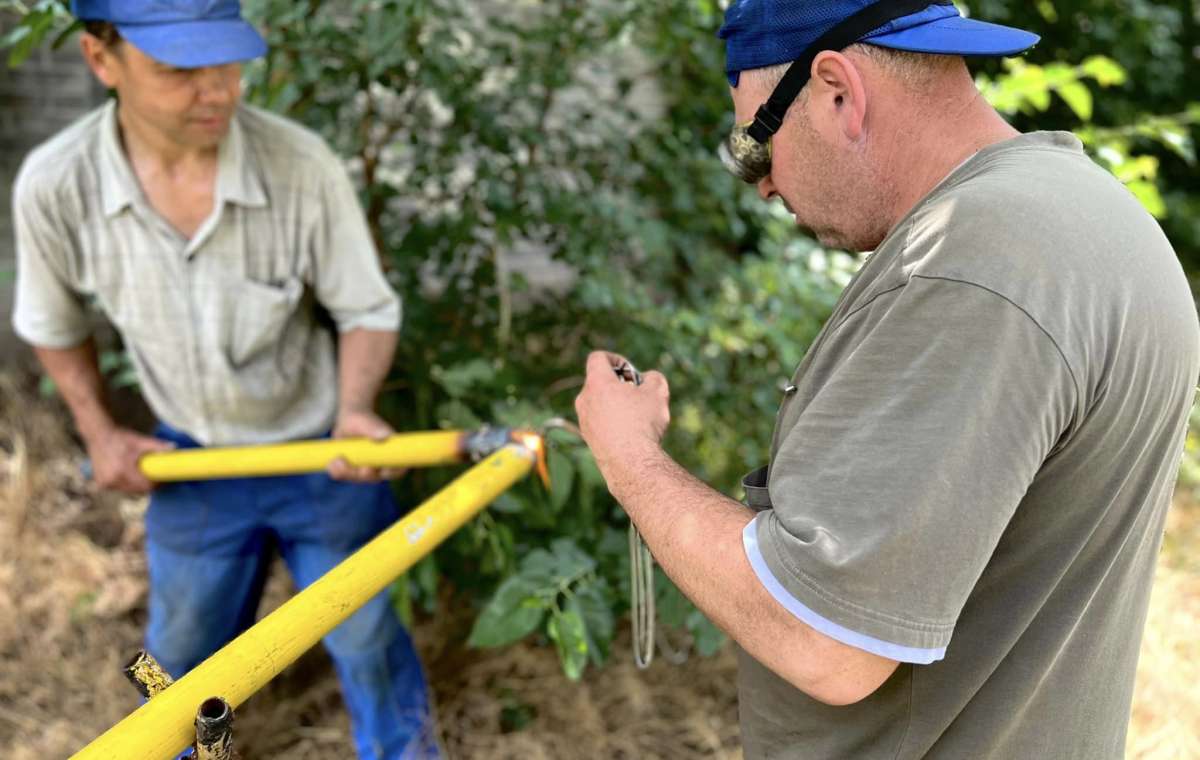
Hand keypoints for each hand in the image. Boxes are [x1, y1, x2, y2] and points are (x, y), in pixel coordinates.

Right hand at [86, 427, 174, 493]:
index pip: (145, 485)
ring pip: (129, 491)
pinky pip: (120, 488)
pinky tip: (132, 475)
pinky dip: (128, 484)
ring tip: (145, 475)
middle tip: (158, 478)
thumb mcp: (139, 441)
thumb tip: (174, 447)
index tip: (164, 478)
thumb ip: (157, 446)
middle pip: (138, 490)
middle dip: (149, 486)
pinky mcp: (101, 483)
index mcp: (122, 471)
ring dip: (138, 486)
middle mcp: (112, 480)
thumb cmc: (120, 437)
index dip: (157, 484)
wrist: (98, 435)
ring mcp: (105, 483)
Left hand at [328, 408, 405, 481]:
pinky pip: (344, 476)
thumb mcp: (366, 421)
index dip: (390, 472)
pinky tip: (332, 462)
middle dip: (362, 474)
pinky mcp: (351, 471)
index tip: (378, 468)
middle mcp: (380, 466)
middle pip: (374, 478)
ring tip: (336, 459)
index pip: (398, 469)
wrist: (349, 421)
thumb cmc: (362, 419)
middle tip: (351, 464)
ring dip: (346, 472)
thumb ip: (375, 428)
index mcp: (391, 454)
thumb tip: (385, 435)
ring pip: (357, 478)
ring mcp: (366, 471)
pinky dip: (337, 471)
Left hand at [575, 351, 670, 469]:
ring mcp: (584, 420)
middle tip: (638, 395)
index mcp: (597, 382)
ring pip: (599, 404)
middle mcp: (584, 399)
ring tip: (638, 417)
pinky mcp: (588, 439)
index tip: (631, 372)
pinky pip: (600, 422)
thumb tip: (648, 379)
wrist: (630, 462)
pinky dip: (613, 422)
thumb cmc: (643, 422)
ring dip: (616, 405)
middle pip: (598, 382)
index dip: (616, 359)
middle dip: (619, 385)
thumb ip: (653, 378)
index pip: (598, 358)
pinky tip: (631, 434)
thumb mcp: (657, 393)